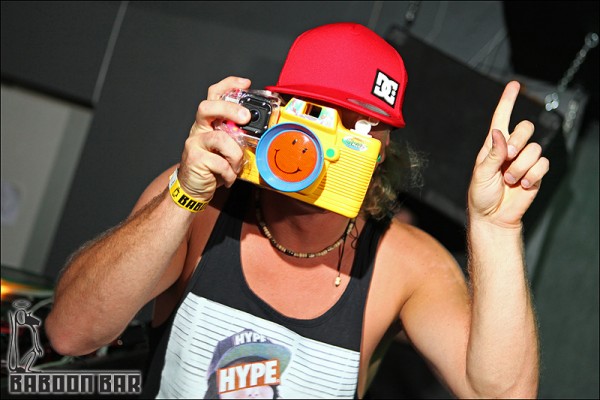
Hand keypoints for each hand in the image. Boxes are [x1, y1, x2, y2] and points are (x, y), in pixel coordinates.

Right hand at [178, 76, 251, 200]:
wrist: (194, 189)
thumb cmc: (213, 167)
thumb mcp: (228, 149)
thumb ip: (237, 137)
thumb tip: (261, 132)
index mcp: (209, 123)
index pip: (214, 95)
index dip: (228, 85)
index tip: (245, 83)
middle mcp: (199, 129)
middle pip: (208, 107)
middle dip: (229, 109)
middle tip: (245, 118)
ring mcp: (194, 143)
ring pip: (219, 139)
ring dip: (235, 154)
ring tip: (236, 166)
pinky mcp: (195, 159)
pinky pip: (220, 162)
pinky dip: (229, 172)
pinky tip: (228, 177)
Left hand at [468, 81, 549, 228]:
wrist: (494, 217)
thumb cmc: (481, 195)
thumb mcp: (481, 174)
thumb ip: (492, 154)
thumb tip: (499, 133)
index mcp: (493, 146)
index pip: (501, 118)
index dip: (508, 101)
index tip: (514, 84)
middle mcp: (510, 149)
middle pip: (525, 127)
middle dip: (518, 141)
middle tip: (508, 159)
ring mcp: (524, 160)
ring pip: (534, 149)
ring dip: (520, 167)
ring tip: (509, 181)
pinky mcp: (536, 173)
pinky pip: (542, 164)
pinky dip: (532, 175)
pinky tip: (522, 185)